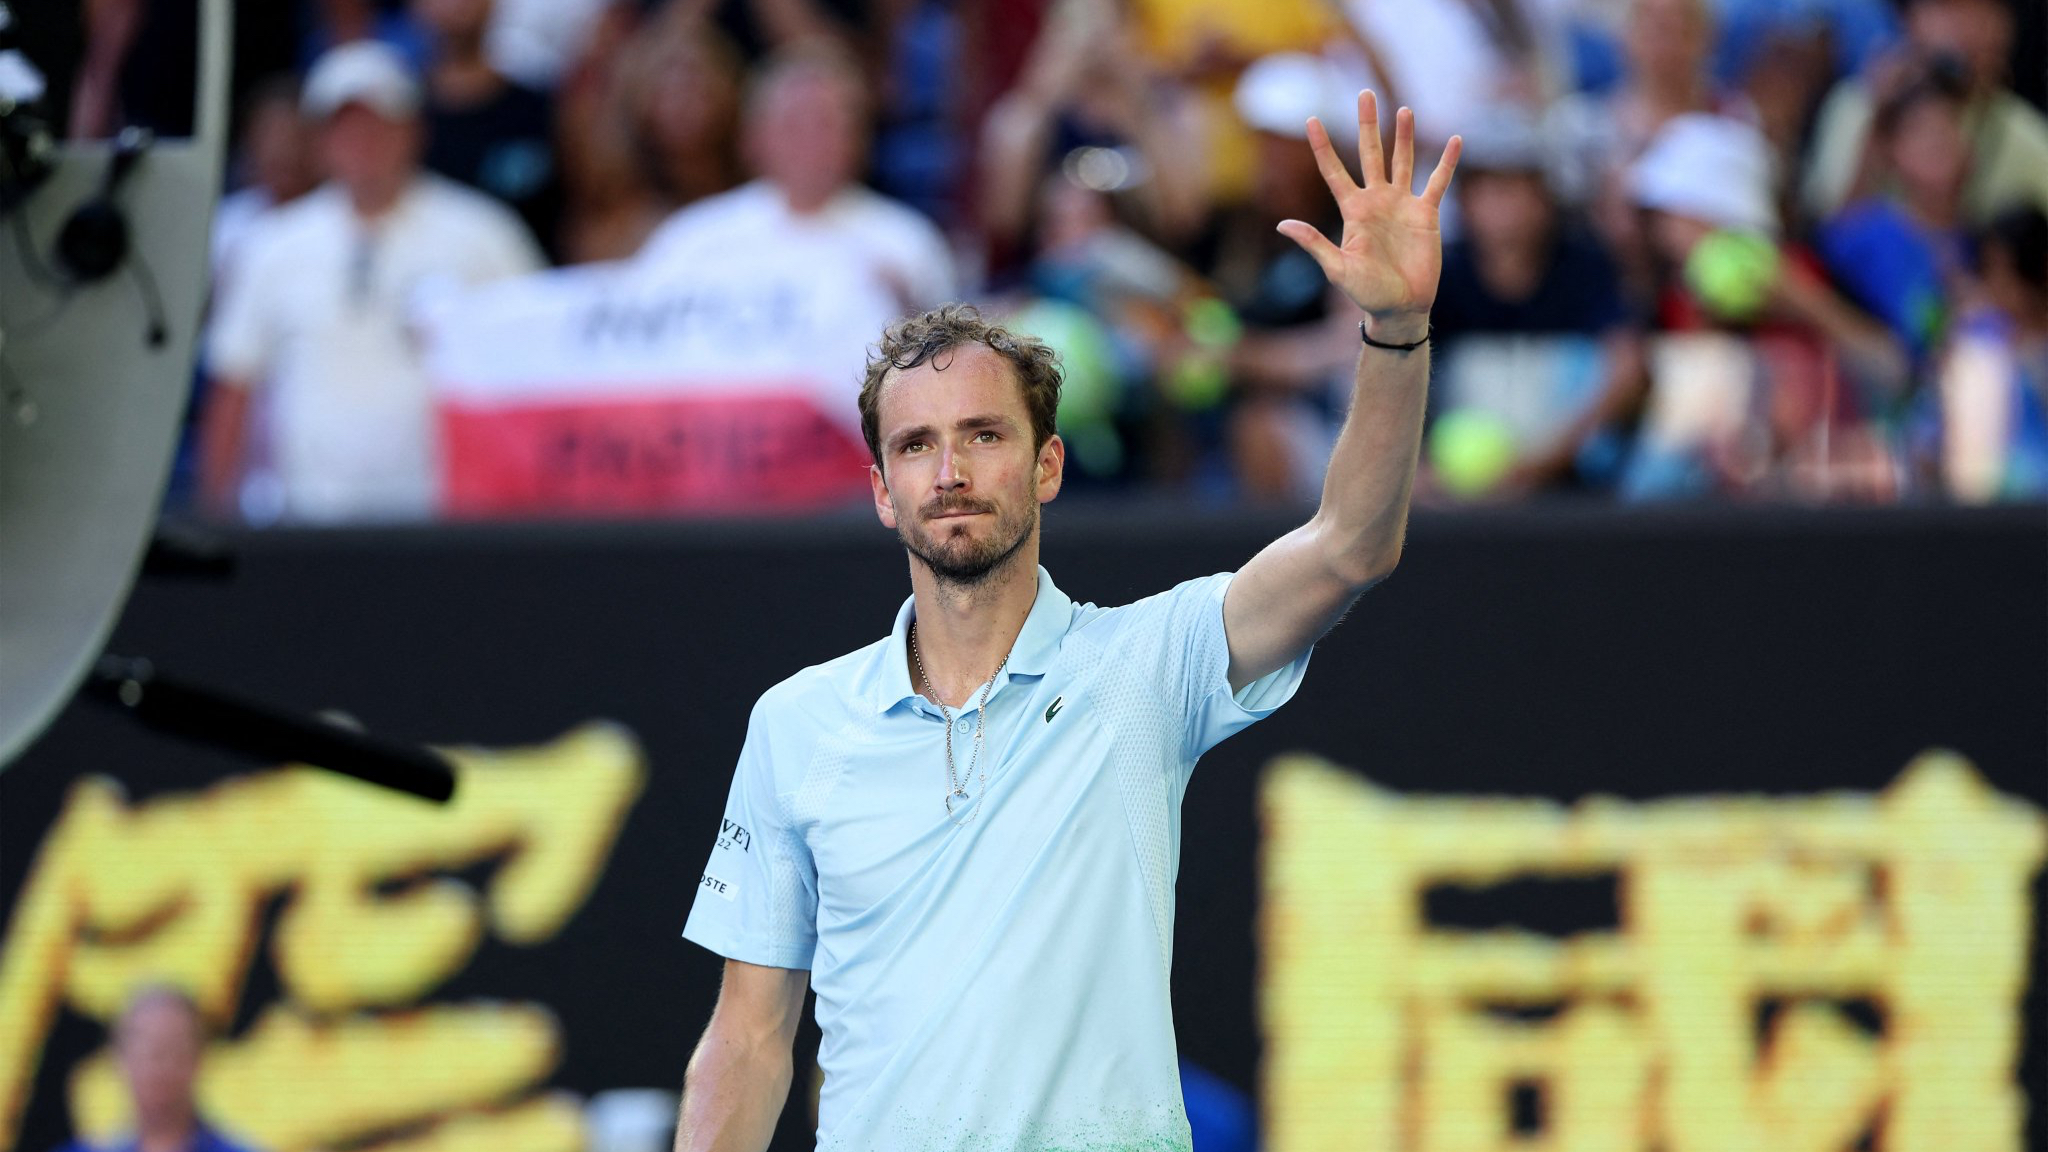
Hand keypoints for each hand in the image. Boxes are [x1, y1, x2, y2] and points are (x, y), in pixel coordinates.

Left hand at [1276, 92, 1460, 343]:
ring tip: (1403, 109)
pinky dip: (1447, 162)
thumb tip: (1282, 225)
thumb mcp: (1337, 268)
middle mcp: (1376, 200)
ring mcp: (1402, 204)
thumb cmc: (1367, 292)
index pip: (1333, 171)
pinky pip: (1438, 181)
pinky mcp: (1427, 213)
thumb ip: (1314, 243)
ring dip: (1404, 135)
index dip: (1322, 146)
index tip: (1310, 118)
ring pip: (1403, 160)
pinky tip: (1455, 140)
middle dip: (1367, 124)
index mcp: (1352, 210)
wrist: (1401, 308)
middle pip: (1370, 153)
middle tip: (1365, 94)